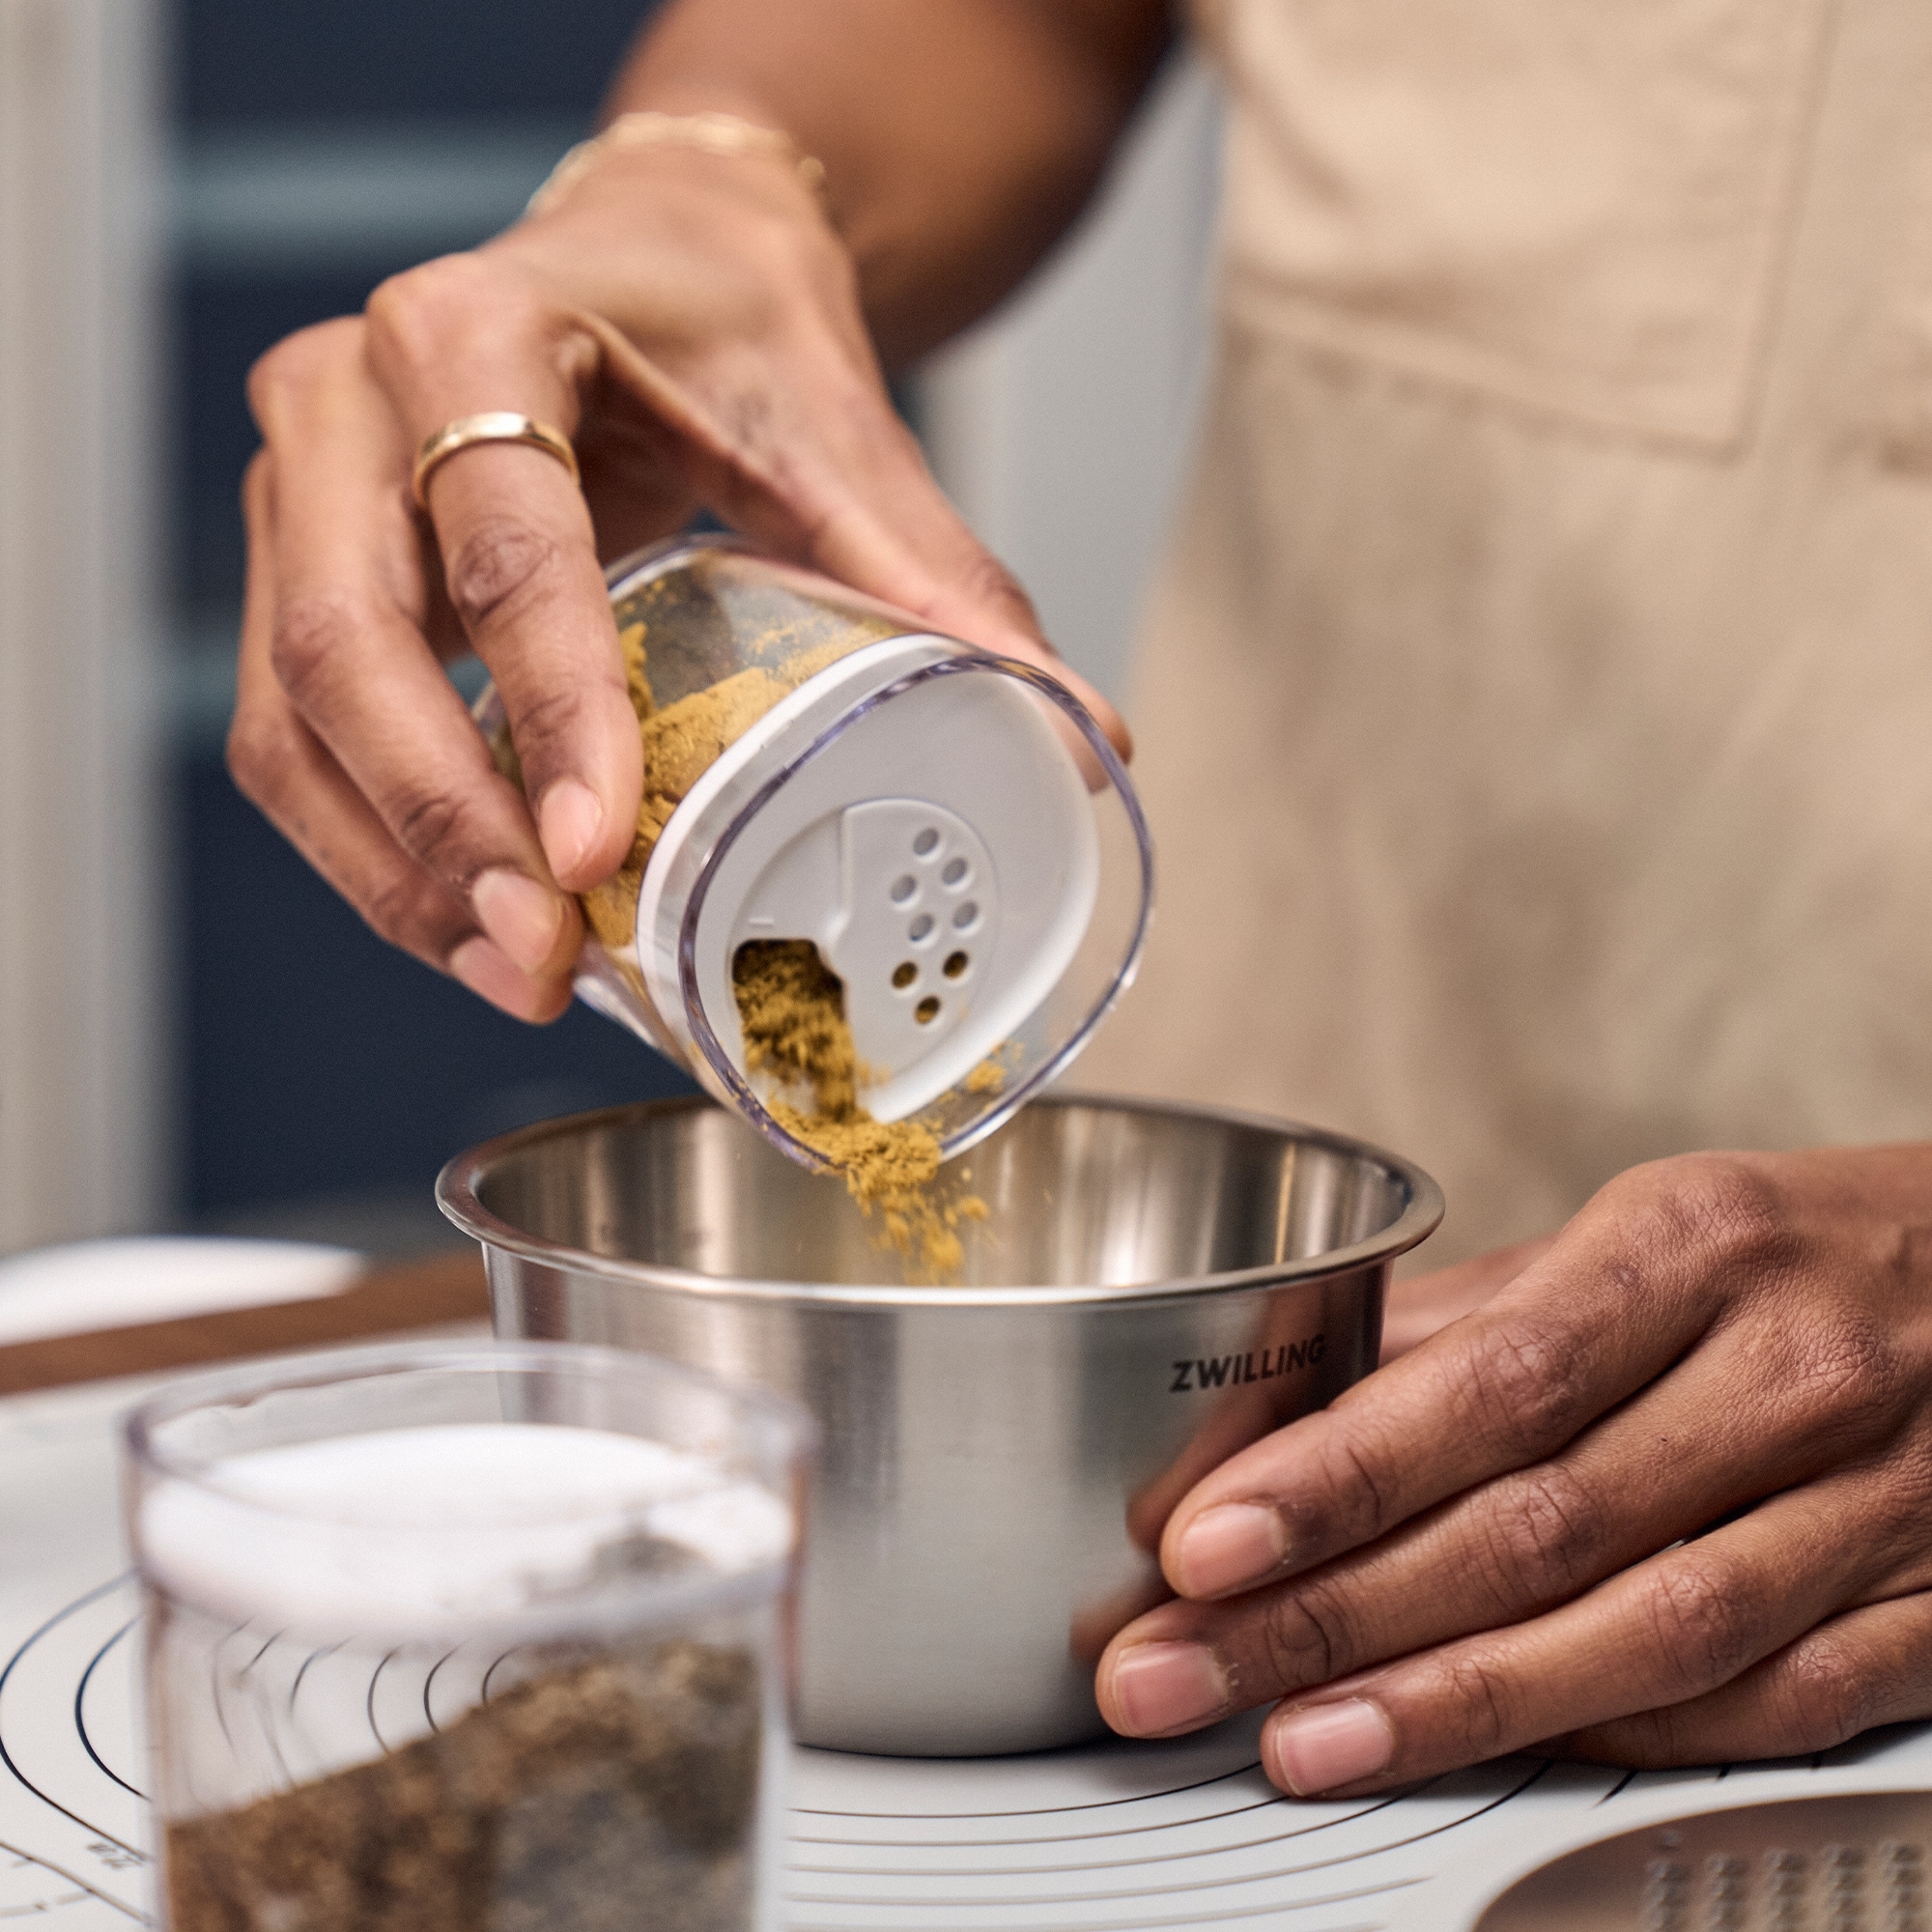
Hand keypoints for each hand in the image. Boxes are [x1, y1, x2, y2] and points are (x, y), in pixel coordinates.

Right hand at [232, 142, 1128, 1021]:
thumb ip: (938, 578)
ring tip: (511, 973)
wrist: (647, 253)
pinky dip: (373, 846)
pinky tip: (466, 923)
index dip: (543, 708)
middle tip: (542, 957)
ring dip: (392, 869)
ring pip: (288, 715)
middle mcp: (348, 400)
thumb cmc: (721, 322)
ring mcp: (302, 485)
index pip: (500, 542)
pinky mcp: (303, 567)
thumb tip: (1072, 730)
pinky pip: (294, 736)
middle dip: (439, 826)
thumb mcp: (833, 428)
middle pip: (341, 644)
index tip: (594, 854)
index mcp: (478, 334)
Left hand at [1096, 1144, 1931, 1794]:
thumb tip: (1307, 1393)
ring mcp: (1875, 1504)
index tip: (1203, 1543)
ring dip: (1450, 1704)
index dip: (1336, 1479)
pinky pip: (1765, 1703)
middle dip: (1333, 1614)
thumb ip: (1489, 1319)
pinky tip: (1486, 1756)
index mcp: (1693, 1248)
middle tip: (1181, 1667)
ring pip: (1645, 1637)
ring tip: (1297, 1742)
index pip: (1489, 1385)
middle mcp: (1788, 1374)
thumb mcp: (1653, 1229)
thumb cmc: (1811, 1247)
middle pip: (1536, 1527)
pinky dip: (1616, 1737)